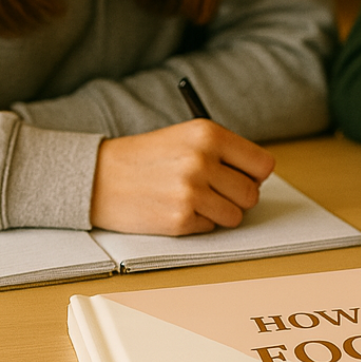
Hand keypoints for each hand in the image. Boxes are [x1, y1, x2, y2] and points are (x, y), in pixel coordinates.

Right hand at [90, 120, 274, 234]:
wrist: (97, 177)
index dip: (255, 174)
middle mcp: (202, 160)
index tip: (243, 176)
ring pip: (235, 215)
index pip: (263, 164)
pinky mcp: (180, 219)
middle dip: (238, 197)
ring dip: (219, 212)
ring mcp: (191, 191)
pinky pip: (211, 228)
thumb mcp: (187, 137)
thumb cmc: (146, 157)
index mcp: (208, 134)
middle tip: (214, 191)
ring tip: (194, 199)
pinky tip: (175, 208)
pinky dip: (198, 222)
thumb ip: (224, 152)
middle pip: (252, 193)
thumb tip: (259, 177)